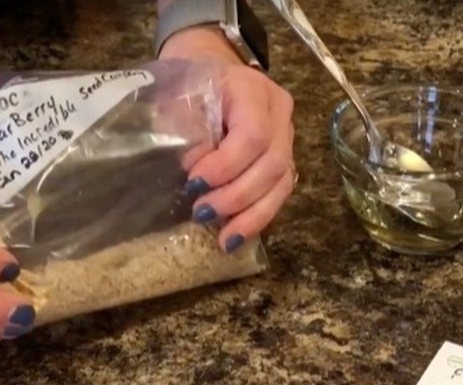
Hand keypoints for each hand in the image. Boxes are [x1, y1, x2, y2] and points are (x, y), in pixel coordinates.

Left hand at [159, 27, 295, 251]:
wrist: (205, 66)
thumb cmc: (186, 83)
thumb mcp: (176, 98)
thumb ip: (185, 129)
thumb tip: (195, 168)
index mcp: (252, 90)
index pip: (252, 135)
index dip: (226, 166)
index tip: (193, 182)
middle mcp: (279, 113)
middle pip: (272, 163)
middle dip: (236, 196)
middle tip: (201, 213)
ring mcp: (286, 135)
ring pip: (282, 182)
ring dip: (252, 215)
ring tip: (223, 239)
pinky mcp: (283, 158)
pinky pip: (280, 192)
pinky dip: (258, 216)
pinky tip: (236, 236)